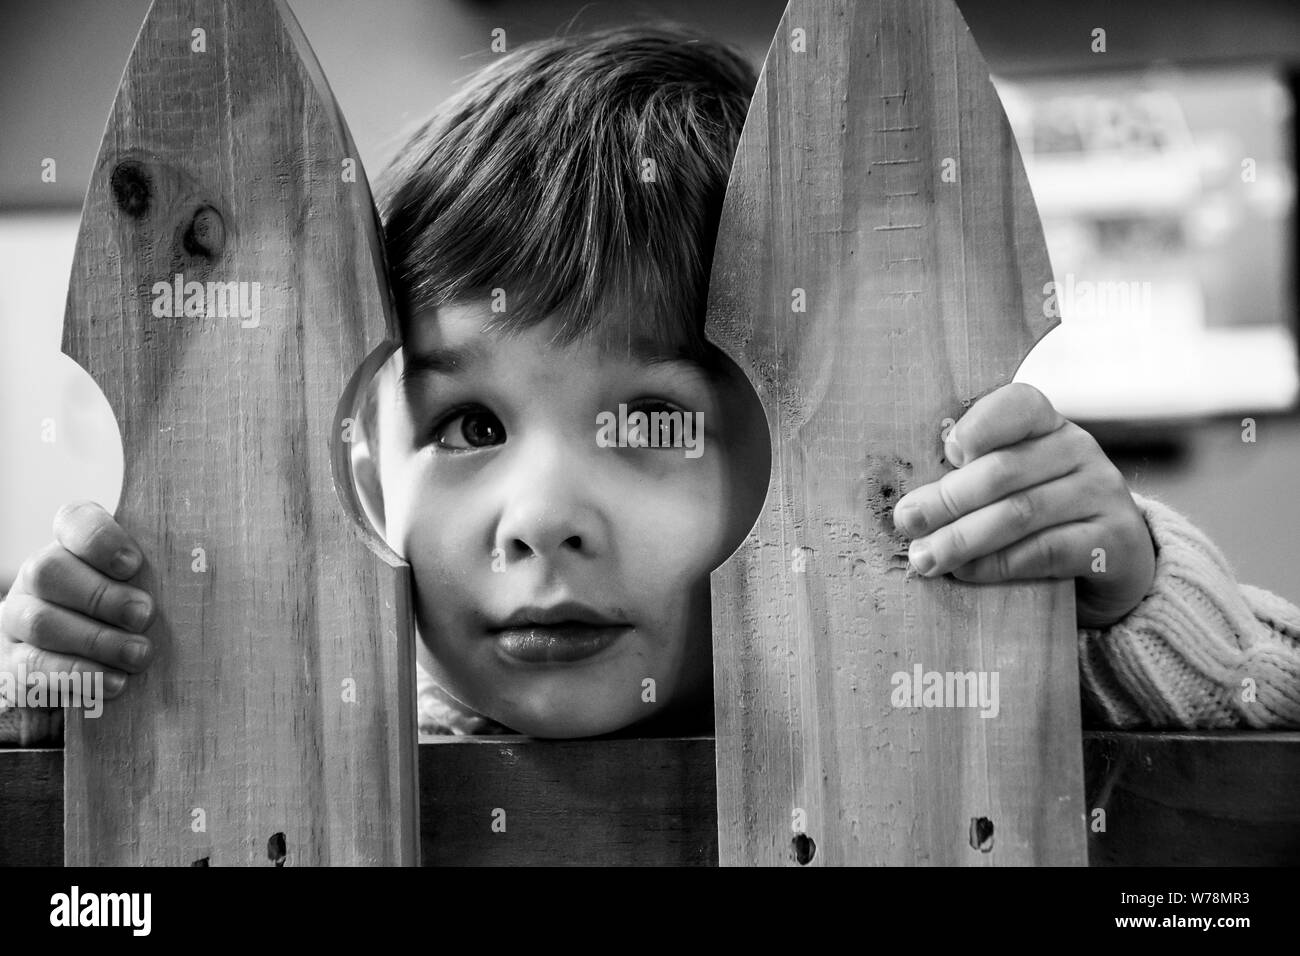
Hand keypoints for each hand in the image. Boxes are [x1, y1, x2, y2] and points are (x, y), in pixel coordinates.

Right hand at [0, 501, 154, 704]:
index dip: (99, 539)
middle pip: (49, 570)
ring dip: (95, 640)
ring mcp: (19, 617)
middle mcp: (39, 574)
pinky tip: (116, 683)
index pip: (74, 521)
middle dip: (101, 596)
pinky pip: (32, 668)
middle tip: (145, 615)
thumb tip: (208, 574)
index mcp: (72, 544)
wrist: (91, 661)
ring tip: (140, 655)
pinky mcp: (13, 662)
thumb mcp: (150, 584)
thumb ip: (165, 572)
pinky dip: (78, 676)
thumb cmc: (135, 610)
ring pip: (40, 621)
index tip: (134, 563)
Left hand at [891, 383, 1155, 628]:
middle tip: (908, 521)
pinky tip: (967, 572)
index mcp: (1049, 426)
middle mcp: (1080, 450)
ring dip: (963, 538)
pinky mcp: (1114, 540)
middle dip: (948, 498)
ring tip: (925, 557)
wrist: (1115, 562)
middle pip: (1004, 469)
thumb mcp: (1014, 485)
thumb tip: (912, 507)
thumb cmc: (1044, 517)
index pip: (1018, 406)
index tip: (947, 452)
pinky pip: (1047, 550)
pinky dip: (999, 563)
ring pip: (1021, 512)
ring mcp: (1102, 494)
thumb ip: (973, 480)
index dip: (980, 425)